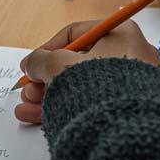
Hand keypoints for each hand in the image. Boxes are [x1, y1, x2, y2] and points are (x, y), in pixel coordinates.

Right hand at [14, 21, 159, 124]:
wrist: (124, 126)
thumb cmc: (98, 86)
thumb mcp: (59, 64)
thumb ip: (40, 60)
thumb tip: (33, 64)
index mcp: (121, 33)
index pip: (77, 34)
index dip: (47, 49)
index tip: (31, 64)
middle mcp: (131, 54)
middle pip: (77, 62)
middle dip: (46, 78)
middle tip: (29, 89)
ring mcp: (131, 83)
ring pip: (82, 86)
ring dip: (50, 95)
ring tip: (28, 106)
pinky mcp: (127, 106)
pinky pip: (92, 101)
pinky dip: (67, 106)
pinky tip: (38, 115)